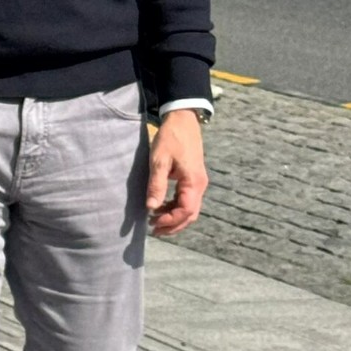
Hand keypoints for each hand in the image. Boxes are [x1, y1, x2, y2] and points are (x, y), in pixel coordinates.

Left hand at [146, 111, 208, 237]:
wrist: (183, 120)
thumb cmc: (171, 138)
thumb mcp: (159, 161)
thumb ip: (156, 185)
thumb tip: (151, 207)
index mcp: (193, 182)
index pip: (185, 211)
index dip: (170, 221)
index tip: (153, 223)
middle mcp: (199, 185)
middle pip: (190, 215)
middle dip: (173, 225)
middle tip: (154, 230)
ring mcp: (198, 182)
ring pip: (190, 209)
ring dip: (174, 218)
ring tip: (155, 221)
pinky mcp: (194, 179)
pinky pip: (187, 200)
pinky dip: (175, 207)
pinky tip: (161, 207)